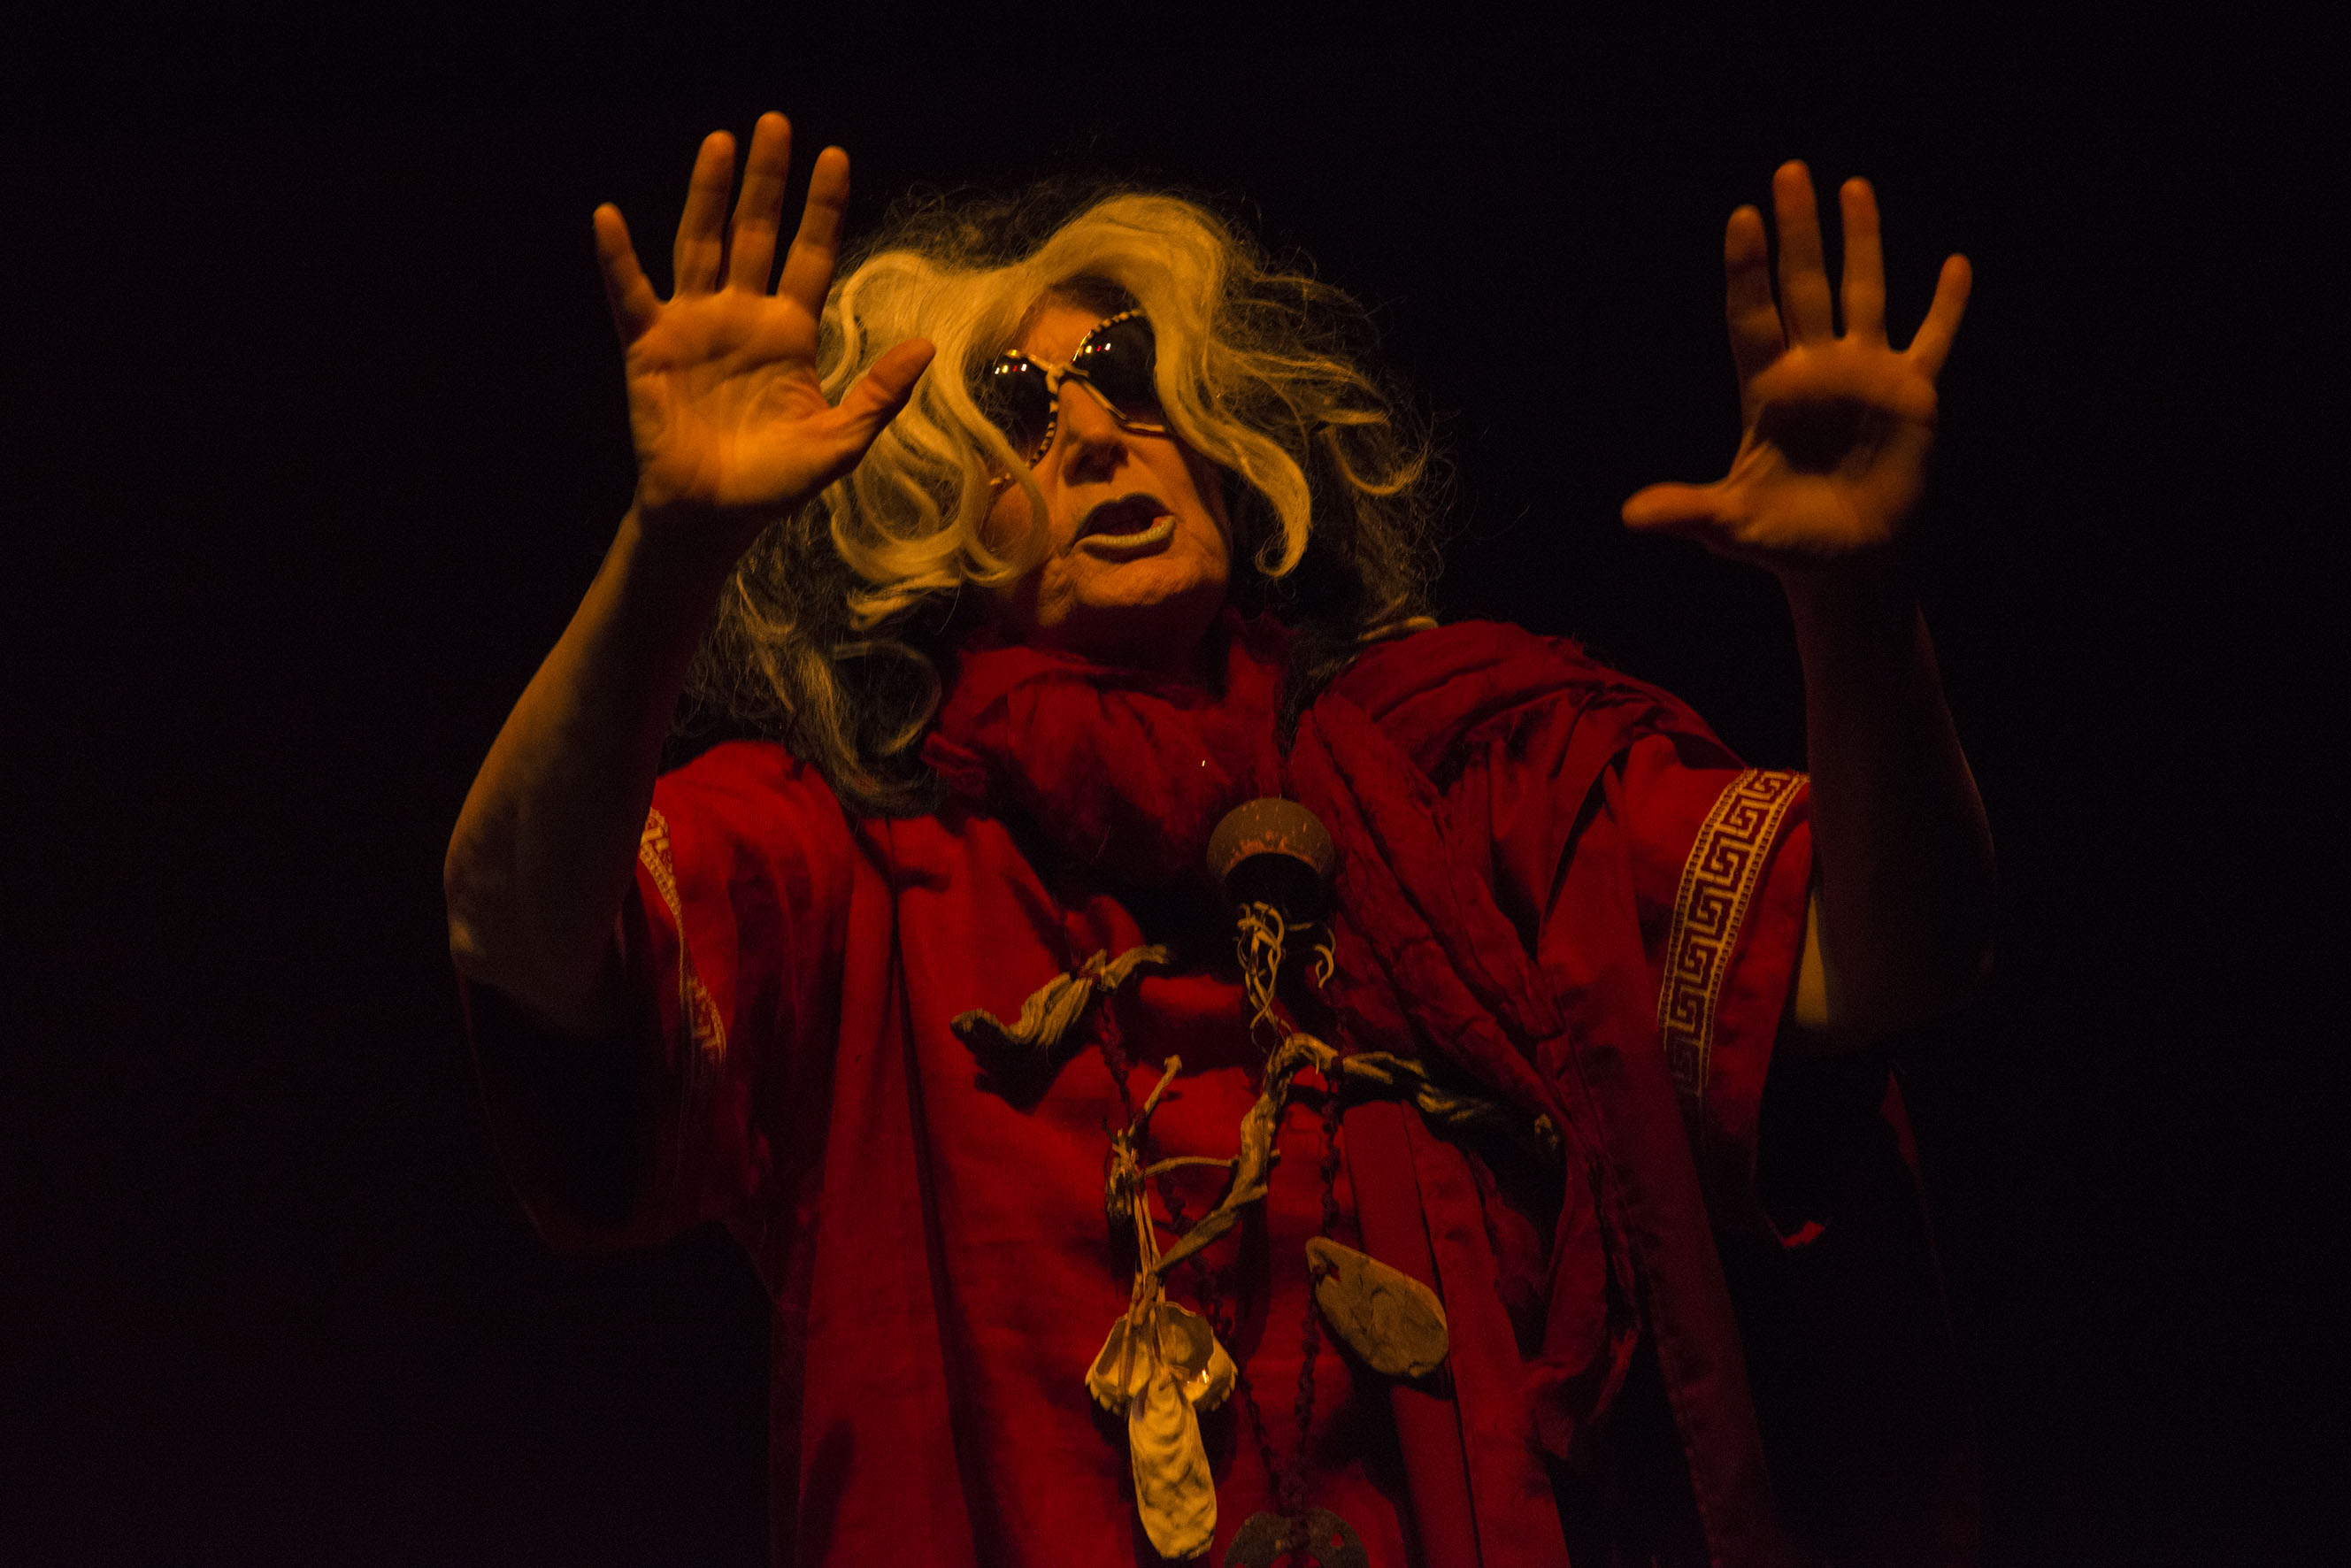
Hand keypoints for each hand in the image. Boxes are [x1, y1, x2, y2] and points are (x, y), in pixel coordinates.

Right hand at [594, 113, 934, 559]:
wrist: (711, 519)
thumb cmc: (774, 484)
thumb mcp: (839, 442)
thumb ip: (879, 394)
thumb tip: (927, 347)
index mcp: (789, 332)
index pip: (811, 254)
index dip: (823, 207)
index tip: (837, 156)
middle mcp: (742, 316)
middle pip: (756, 232)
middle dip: (767, 180)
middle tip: (776, 123)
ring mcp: (693, 326)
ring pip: (701, 244)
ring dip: (708, 195)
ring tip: (720, 142)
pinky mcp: (648, 347)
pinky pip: (630, 294)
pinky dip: (618, 258)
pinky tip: (609, 217)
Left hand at [1622, 162, 1968, 571]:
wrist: (1846, 562)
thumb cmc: (1783, 540)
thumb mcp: (1731, 525)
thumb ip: (1687, 511)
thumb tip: (1630, 516)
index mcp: (1768, 390)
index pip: (1753, 316)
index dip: (1748, 270)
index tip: (1742, 218)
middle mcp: (1815, 369)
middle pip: (1804, 286)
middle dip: (1799, 231)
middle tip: (1790, 171)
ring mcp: (1865, 375)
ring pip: (1863, 293)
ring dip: (1862, 242)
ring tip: (1854, 186)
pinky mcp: (1912, 394)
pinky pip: (1932, 339)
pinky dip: (1945, 305)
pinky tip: (1955, 264)